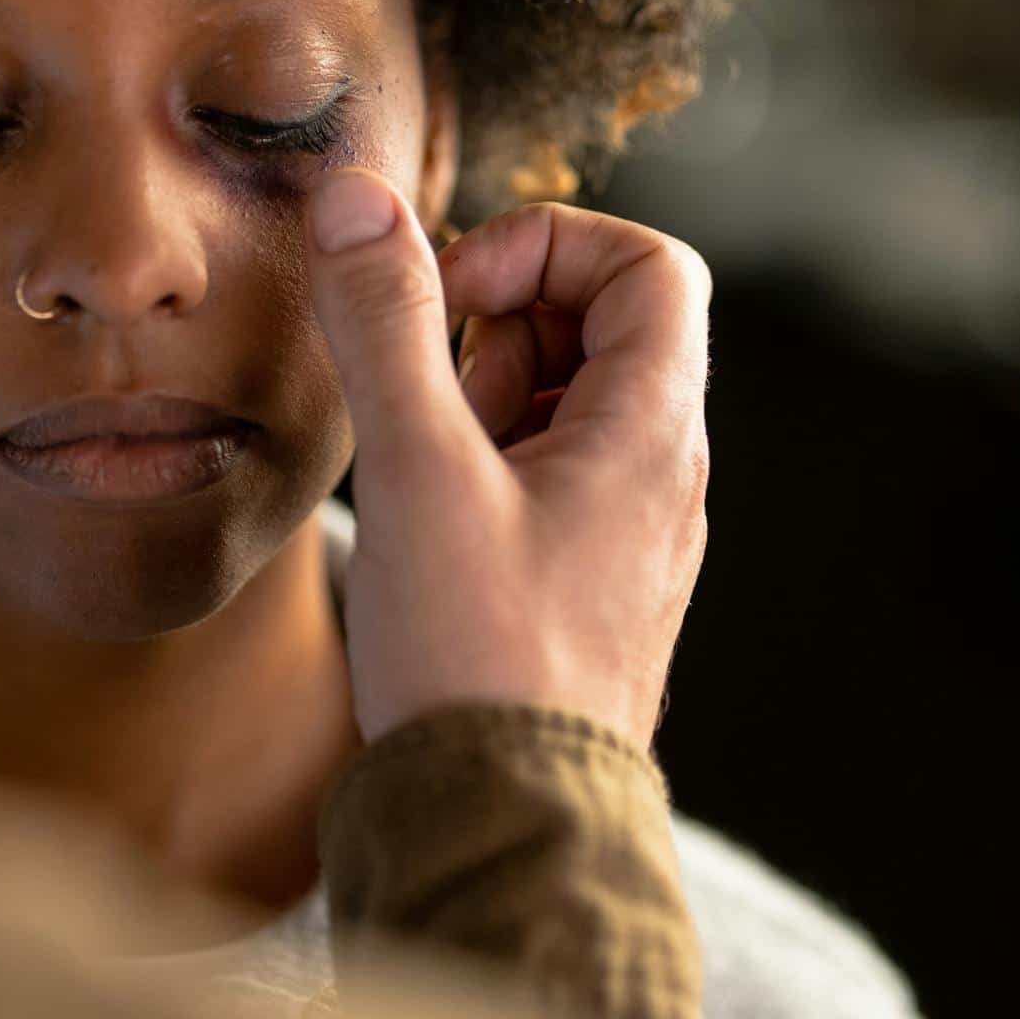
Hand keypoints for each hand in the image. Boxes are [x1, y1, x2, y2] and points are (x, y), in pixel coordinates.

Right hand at [304, 168, 711, 750]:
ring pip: (563, 401)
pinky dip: (480, 464)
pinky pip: (545, 472)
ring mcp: (628, 528)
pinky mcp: (586, 575)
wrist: (505, 823)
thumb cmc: (478, 655)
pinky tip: (430, 524)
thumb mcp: (419, 469)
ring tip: (426, 474)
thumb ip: (389, 325)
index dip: (548, 244)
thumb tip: (358, 196)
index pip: (649, 263)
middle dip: (498, 328)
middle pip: (601, 325)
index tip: (460, 294)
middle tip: (432, 400)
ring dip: (479, 400)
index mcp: (652, 430)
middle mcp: (661, 472)